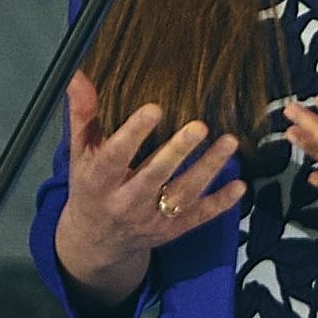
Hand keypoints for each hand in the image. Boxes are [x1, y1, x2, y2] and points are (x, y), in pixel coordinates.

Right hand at [53, 73, 242, 306]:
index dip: (133, 134)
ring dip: (208, 169)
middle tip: (199, 127)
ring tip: (228, 143)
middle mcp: (124, 202)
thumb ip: (82, 115)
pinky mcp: (172, 230)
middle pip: (153, 177)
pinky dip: (221, 203)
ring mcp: (150, 218)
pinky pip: (199, 217)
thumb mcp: (80, 153)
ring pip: (182, 195)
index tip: (154, 109)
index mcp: (99, 181)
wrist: (97, 240)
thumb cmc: (91, 188)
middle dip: (176, 152)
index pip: (114, 157)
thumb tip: (78, 76)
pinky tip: (240, 185)